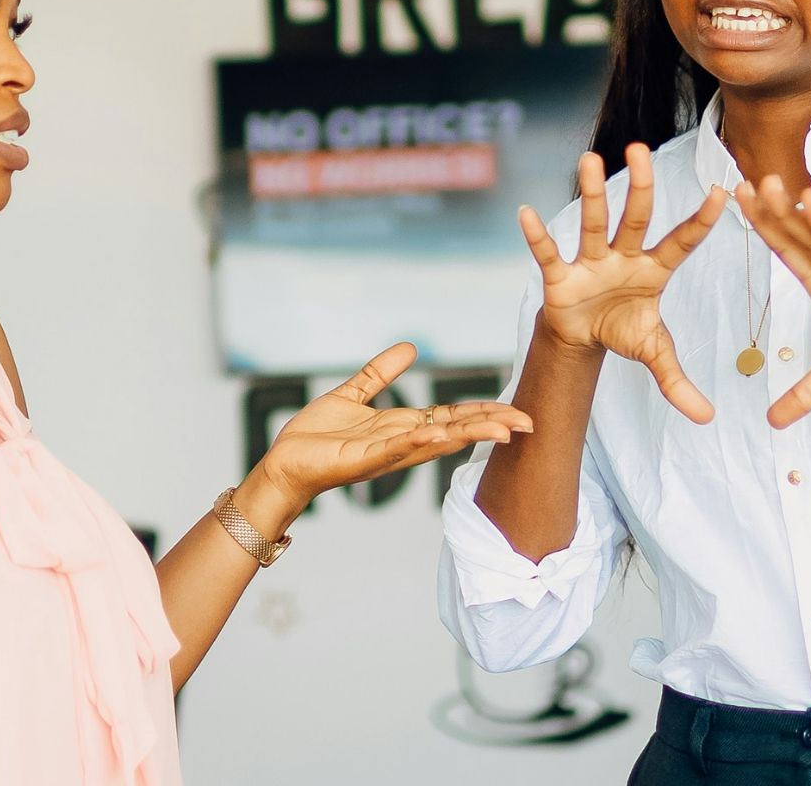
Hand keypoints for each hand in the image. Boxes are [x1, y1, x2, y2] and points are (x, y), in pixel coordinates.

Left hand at [255, 342, 532, 518]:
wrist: (283, 463)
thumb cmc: (316, 436)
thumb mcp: (354, 394)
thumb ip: (381, 373)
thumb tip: (410, 347)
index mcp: (403, 426)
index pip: (453, 417)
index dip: (484, 413)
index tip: (517, 410)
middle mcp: (401, 442)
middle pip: (455, 430)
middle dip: (490, 426)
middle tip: (527, 422)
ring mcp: (386, 453)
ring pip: (435, 442)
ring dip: (467, 434)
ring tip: (501, 429)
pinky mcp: (364, 460)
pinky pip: (396, 449)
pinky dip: (418, 441)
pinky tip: (440, 433)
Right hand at [519, 144, 726, 423]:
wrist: (583, 338)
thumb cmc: (623, 331)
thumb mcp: (654, 354)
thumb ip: (678, 382)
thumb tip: (709, 419)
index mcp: (654, 271)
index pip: (681, 243)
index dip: (700, 222)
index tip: (723, 192)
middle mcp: (624, 257)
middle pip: (634, 218)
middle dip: (639, 187)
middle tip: (642, 150)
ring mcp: (591, 262)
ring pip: (592, 223)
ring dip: (591, 193)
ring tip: (591, 159)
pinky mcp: (560, 276)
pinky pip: (548, 254)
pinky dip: (537, 236)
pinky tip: (525, 213)